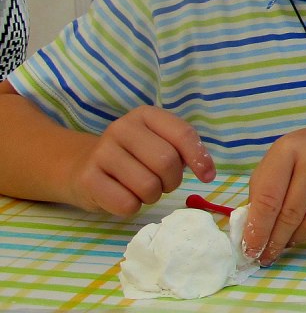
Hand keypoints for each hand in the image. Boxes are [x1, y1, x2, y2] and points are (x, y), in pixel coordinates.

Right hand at [68, 105, 214, 215]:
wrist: (81, 166)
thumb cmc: (132, 157)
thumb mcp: (158, 142)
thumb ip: (183, 150)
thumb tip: (207, 171)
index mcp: (145, 115)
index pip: (182, 134)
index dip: (199, 158)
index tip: (207, 176)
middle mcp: (121, 128)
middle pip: (166, 162)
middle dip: (172, 181)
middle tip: (163, 184)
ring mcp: (101, 152)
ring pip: (148, 186)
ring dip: (153, 196)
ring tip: (142, 189)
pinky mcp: (87, 178)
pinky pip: (126, 204)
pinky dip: (132, 207)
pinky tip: (123, 196)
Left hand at [242, 122, 305, 264]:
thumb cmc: (300, 159)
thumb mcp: (274, 166)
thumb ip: (260, 196)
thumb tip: (252, 236)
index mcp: (288, 150)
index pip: (269, 198)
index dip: (257, 230)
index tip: (250, 250)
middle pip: (291, 214)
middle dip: (275, 241)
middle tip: (267, 256)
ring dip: (296, 240)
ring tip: (288, 241)